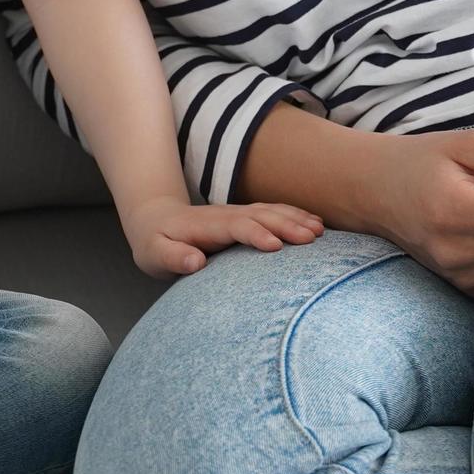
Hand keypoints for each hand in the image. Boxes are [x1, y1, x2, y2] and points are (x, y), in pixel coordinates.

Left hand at [125, 197, 324, 276]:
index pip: (236, 227)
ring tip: (320, 230)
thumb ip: (172, 258)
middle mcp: (226, 215)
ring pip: (271, 211)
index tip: (276, 246)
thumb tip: (193, 263)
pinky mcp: (246, 217)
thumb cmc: (156, 243)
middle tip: (312, 238)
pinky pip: (274, 212)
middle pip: (261, 216)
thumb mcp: (153, 254)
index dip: (255, 234)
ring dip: (296, 218)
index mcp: (207, 225)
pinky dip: (295, 215)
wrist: (156, 220)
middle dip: (287, 225)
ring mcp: (238, 214)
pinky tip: (315, 224)